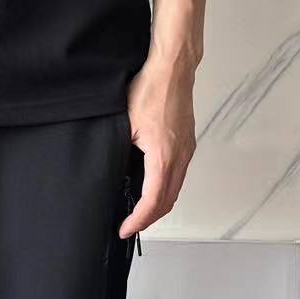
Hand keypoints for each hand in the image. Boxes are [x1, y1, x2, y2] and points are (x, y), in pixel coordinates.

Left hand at [119, 60, 197, 238]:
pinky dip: (166, 189)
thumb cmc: (151, 89)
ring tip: (139, 212)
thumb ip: (120, 152)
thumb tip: (112, 172)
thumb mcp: (125, 124)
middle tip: (130, 226)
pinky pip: (179, 175)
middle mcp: (180, 156)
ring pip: (176, 189)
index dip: (138, 220)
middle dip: (149, 219)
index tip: (125, 229)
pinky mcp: (187, 142)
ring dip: (159, 205)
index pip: (153, 201)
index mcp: (164, 156)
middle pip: (168, 201)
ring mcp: (187, 149)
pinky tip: (151, 187)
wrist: (172, 69)